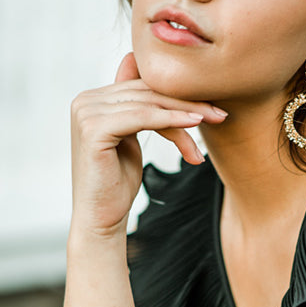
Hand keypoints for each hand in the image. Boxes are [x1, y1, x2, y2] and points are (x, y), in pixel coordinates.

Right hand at [70, 53, 227, 235]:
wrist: (100, 220)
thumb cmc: (118, 185)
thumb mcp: (131, 141)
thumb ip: (138, 112)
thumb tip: (160, 86)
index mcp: (92, 100)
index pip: (142, 88)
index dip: (179, 95)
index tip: (213, 106)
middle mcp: (85, 101)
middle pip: (146, 94)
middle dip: (187, 102)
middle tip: (220, 113)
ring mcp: (86, 113)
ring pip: (148, 105)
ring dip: (186, 112)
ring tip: (215, 120)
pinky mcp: (94, 128)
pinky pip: (142, 117)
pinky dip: (171, 120)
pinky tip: (194, 123)